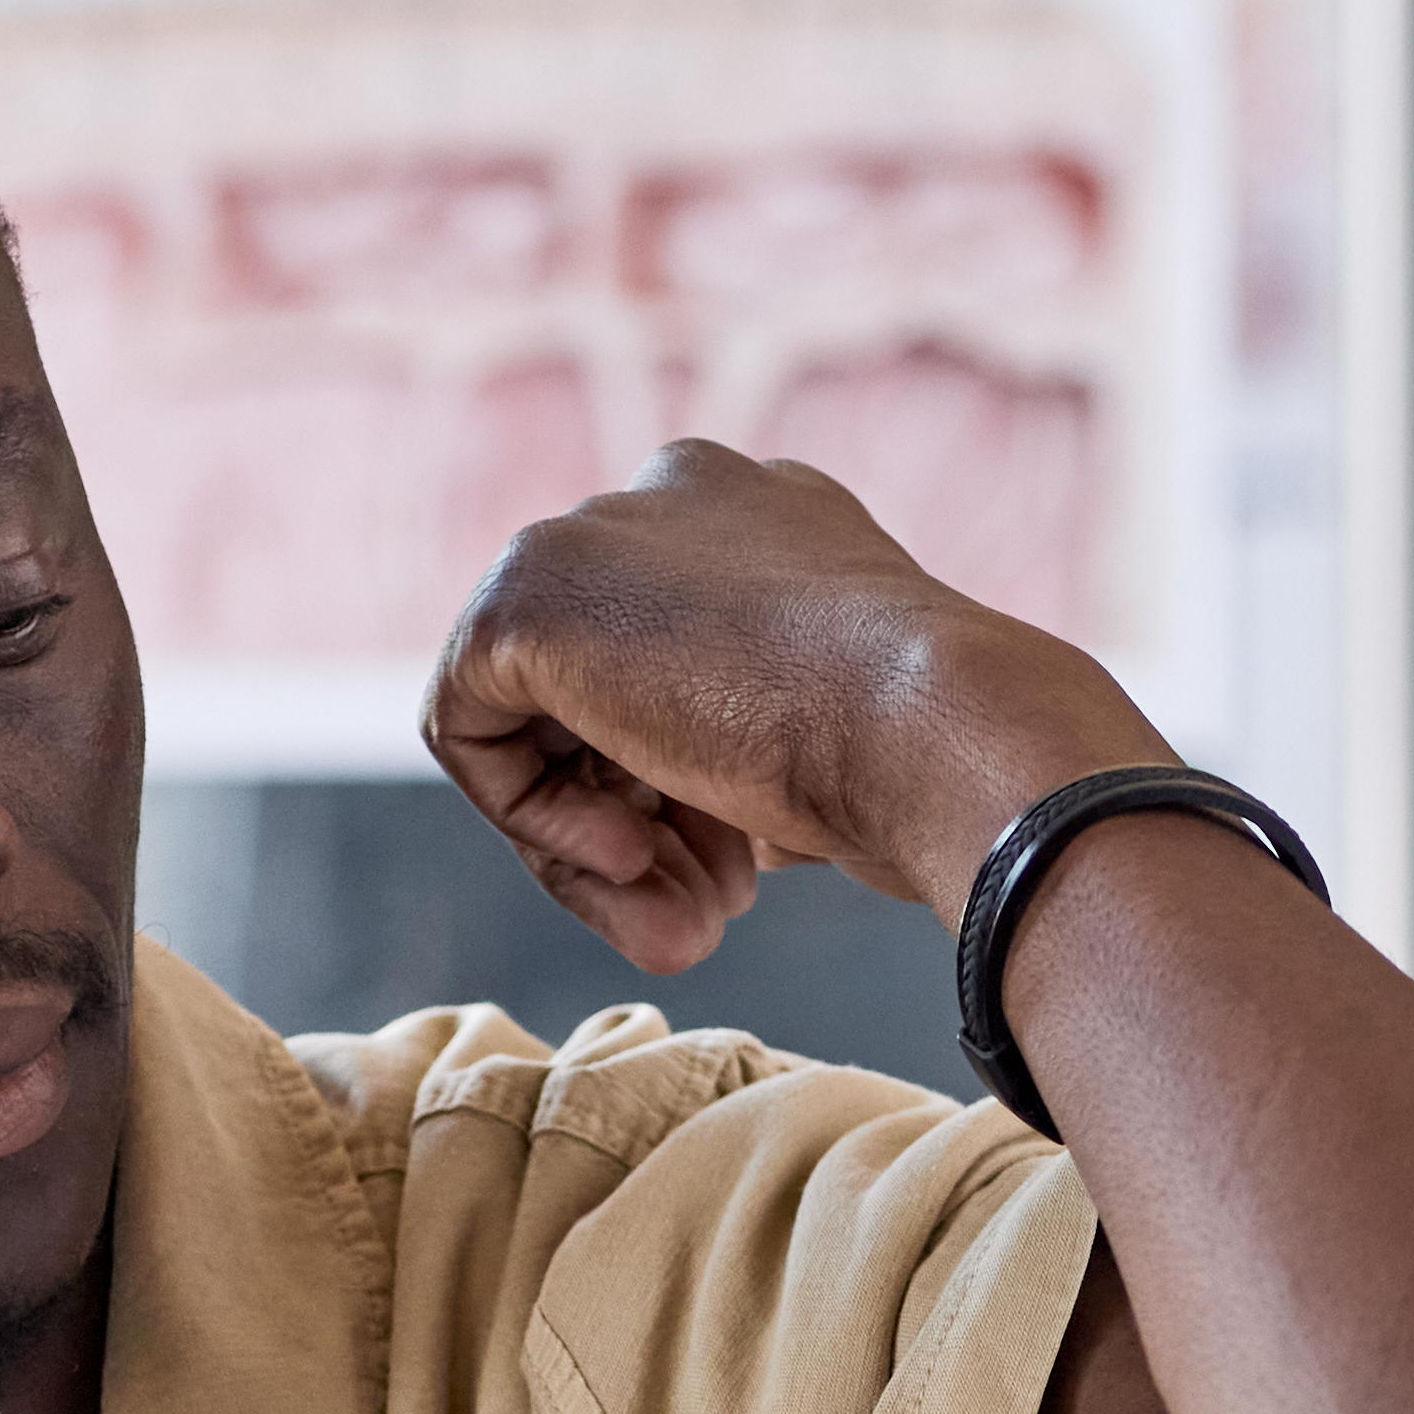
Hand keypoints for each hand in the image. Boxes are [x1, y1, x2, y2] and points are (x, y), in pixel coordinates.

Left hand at [420, 443, 1162, 974]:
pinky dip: (536, 820)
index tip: (745, 869)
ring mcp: (593, 534)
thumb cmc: (923, 760)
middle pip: (593, 693)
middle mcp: (676, 498)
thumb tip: (652, 820)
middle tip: (713, 910)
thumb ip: (737, 747)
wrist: (944, 728)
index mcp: (765, 516)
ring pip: (533, 723)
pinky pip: (470, 729)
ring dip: (598, 846)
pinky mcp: (524, 595)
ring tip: (689, 915)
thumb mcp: (829, 741)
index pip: (670, 662)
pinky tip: (632, 850)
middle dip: (645, 822)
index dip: (689, 791)